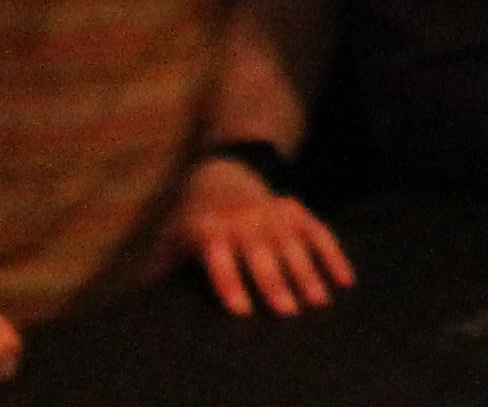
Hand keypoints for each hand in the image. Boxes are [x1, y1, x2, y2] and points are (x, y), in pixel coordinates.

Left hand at [171, 155, 353, 317]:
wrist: (221, 175)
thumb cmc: (192, 222)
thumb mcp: (170, 240)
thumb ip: (161, 271)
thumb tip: (142, 303)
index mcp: (209, 230)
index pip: (220, 260)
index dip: (229, 284)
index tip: (241, 310)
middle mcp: (244, 220)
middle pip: (262, 255)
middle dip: (275, 283)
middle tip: (288, 312)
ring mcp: (274, 214)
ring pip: (294, 246)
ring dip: (308, 274)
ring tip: (319, 302)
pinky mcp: (296, 210)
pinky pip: (320, 233)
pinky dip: (334, 255)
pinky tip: (345, 279)